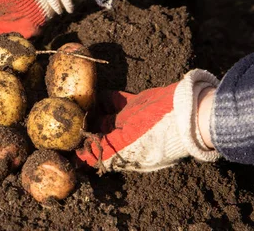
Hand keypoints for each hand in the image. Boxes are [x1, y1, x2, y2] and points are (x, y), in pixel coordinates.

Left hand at [77, 70, 220, 171]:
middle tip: (67, 119)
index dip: (83, 148)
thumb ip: (107, 150)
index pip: (99, 153)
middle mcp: (128, 138)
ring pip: (107, 116)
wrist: (187, 112)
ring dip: (93, 111)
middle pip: (100, 133)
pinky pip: (117, 100)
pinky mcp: (137, 104)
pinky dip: (107, 98)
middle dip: (85, 127)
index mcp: (127, 153)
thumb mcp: (130, 144)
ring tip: (77, 105)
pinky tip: (95, 94)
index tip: (66, 141)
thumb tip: (81, 160)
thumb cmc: (159, 132)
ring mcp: (133, 120)